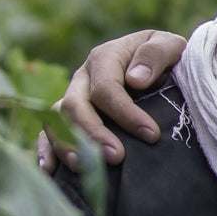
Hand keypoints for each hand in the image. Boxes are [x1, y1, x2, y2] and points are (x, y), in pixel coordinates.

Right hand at [38, 29, 188, 171]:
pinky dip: (46, 150)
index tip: (151, 135)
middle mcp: (83, 78)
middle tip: (117, 157)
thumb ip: (156, 54)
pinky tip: (51, 170)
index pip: (106, 88)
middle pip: (75, 106)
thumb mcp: (170, 45)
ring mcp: (72, 97)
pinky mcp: (69, 116)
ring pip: (57, 121)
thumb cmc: (167, 56)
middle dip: (93, 134)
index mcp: (105, 58)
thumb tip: (136, 79)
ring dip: (68, 145)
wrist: (162, 64)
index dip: (126, 114)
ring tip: (85, 168)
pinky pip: (48, 132)